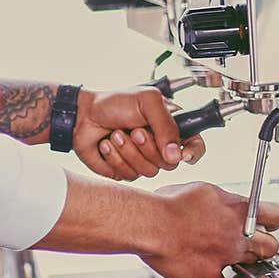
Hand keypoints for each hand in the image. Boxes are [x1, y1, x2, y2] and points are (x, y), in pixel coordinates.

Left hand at [72, 86, 206, 180]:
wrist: (83, 116)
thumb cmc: (114, 103)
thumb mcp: (147, 101)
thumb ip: (167, 125)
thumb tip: (176, 155)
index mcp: (170, 127)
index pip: (195, 146)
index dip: (192, 153)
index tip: (180, 154)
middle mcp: (159, 146)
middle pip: (170, 163)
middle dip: (148, 147)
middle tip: (134, 130)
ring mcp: (143, 160)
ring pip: (149, 171)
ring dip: (128, 151)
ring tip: (117, 134)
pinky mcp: (125, 171)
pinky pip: (129, 176)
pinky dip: (115, 158)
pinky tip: (107, 145)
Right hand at [141, 182, 278, 277]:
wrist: (150, 225)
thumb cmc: (168, 204)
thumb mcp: (203, 191)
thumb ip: (221, 201)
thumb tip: (224, 205)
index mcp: (239, 209)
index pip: (277, 216)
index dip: (273, 221)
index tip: (269, 224)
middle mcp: (238, 235)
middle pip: (271, 247)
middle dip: (263, 246)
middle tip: (250, 244)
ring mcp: (226, 258)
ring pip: (248, 265)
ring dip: (237, 260)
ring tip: (217, 251)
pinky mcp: (210, 277)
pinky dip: (211, 277)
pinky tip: (199, 267)